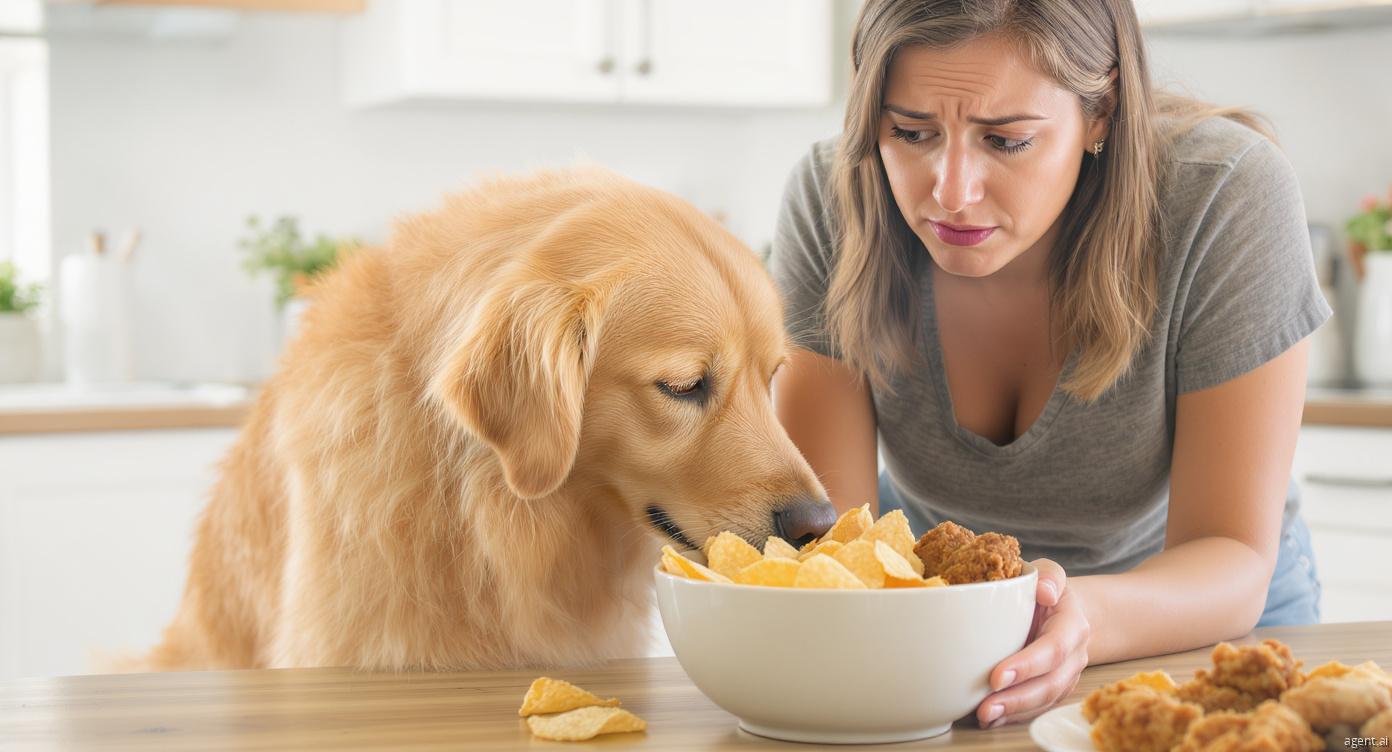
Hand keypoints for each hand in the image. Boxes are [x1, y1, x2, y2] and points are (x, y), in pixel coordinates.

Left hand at [975, 559, 1089, 728]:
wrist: (1063, 609)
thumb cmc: (1046, 589)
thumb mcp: (1049, 572)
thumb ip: (1049, 575)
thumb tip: (1044, 590)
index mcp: (1073, 625)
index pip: (1054, 648)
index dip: (1027, 665)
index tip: (996, 676)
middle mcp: (1075, 655)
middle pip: (1051, 683)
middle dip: (1018, 698)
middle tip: (985, 706)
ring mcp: (1067, 675)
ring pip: (1045, 700)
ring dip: (1014, 711)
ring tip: (983, 715)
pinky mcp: (1053, 688)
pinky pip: (1037, 706)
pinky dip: (1015, 715)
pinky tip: (990, 718)